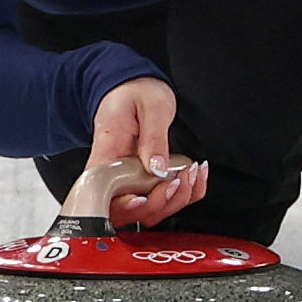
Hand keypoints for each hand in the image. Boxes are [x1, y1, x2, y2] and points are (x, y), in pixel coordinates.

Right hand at [68, 72, 209, 229]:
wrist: (135, 89)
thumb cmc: (135, 94)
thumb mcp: (151, 106)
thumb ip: (153, 138)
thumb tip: (157, 168)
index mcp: (106, 156)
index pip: (105, 195)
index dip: (124, 206)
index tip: (144, 198)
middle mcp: (114, 176)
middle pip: (130, 212)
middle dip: (159, 203)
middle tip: (179, 177)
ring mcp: (131, 182)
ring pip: (150, 212)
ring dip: (176, 199)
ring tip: (192, 172)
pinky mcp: (147, 183)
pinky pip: (165, 201)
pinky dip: (187, 194)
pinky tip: (196, 175)